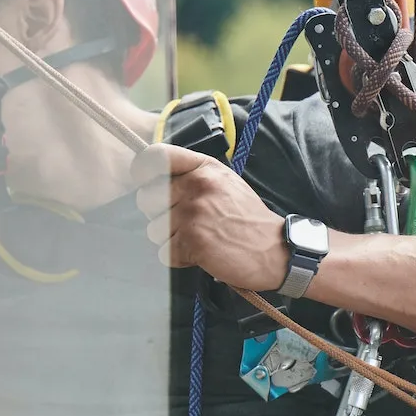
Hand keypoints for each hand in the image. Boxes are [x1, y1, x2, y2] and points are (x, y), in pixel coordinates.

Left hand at [132, 144, 288, 291]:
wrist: (273, 250)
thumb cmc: (245, 218)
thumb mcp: (223, 182)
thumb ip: (191, 175)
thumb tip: (153, 178)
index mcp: (203, 167)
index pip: (155, 157)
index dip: (142, 172)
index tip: (147, 184)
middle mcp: (197, 186)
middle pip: (146, 198)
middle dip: (159, 214)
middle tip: (185, 222)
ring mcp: (194, 214)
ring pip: (153, 229)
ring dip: (170, 239)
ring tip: (198, 238)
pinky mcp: (193, 241)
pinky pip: (164, 252)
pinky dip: (178, 258)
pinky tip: (200, 253)